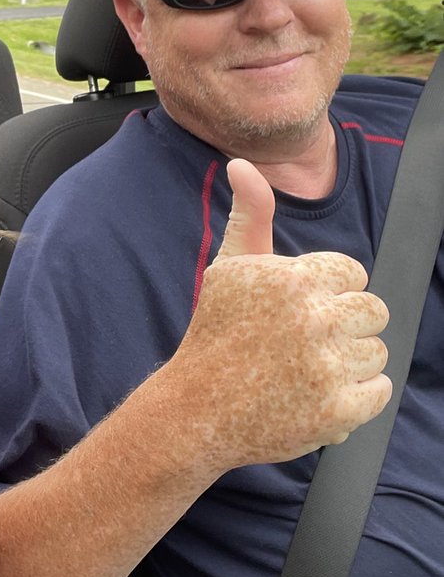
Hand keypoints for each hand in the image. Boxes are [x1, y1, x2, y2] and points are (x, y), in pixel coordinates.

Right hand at [166, 159, 391, 469]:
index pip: (353, 274)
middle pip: (373, 311)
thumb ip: (250, 214)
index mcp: (293, 279)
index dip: (328, 292)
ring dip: (349, 362)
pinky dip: (356, 396)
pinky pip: (379, 390)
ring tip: (307, 369)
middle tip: (306, 342)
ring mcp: (327, 367)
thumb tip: (240, 164)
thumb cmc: (216, 333)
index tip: (299, 310)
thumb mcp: (230, 268)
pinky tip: (318, 393)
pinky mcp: (337, 411)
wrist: (197, 409)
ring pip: (377, 351)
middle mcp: (313, 319)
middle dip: (345, 325)